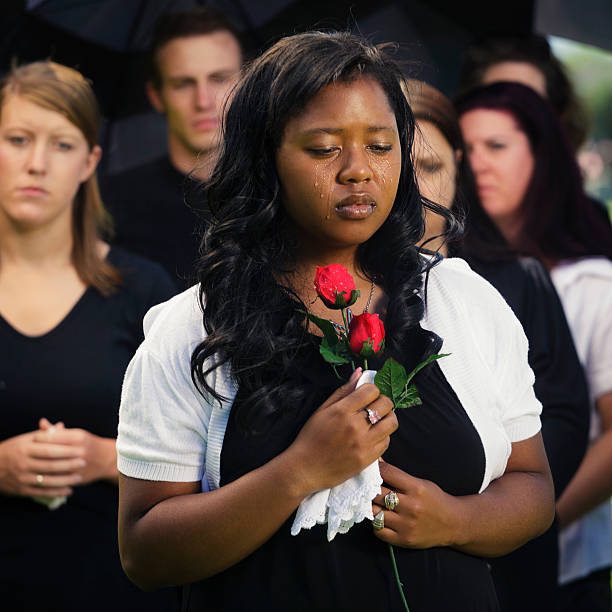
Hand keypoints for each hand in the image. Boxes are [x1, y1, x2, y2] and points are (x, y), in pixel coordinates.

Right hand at [0, 419, 83, 497]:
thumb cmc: (11, 450)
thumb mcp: (24, 439)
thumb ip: (44, 435)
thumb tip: (62, 426)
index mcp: (25, 449)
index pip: (48, 450)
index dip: (65, 450)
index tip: (80, 449)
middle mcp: (23, 464)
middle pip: (49, 465)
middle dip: (68, 464)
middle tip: (84, 462)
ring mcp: (22, 478)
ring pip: (46, 480)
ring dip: (64, 480)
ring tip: (79, 477)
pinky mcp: (21, 490)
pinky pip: (41, 492)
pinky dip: (56, 492)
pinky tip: (68, 490)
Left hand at [33, 420, 117, 484]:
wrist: (106, 459)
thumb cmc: (87, 444)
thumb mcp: (76, 434)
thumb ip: (58, 431)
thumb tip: (42, 423)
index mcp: (78, 437)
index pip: (53, 436)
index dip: (39, 438)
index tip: (31, 439)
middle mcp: (79, 450)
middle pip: (51, 452)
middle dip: (36, 453)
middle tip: (26, 453)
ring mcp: (79, 465)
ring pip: (53, 467)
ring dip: (39, 467)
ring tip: (30, 464)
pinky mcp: (77, 477)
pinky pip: (58, 479)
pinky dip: (47, 478)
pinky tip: (38, 476)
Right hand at [287, 368, 397, 495]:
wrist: (304, 468)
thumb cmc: (311, 437)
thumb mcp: (322, 410)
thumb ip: (342, 391)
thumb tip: (359, 372)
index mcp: (341, 411)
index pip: (371, 390)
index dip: (372, 389)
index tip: (367, 394)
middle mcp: (354, 426)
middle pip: (385, 404)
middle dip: (382, 401)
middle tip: (374, 406)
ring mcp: (363, 444)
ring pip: (391, 422)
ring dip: (387, 418)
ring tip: (377, 420)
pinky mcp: (367, 459)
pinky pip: (387, 442)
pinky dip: (383, 436)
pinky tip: (372, 436)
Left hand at [371, 460, 459, 548]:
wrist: (454, 523)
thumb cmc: (434, 500)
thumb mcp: (420, 483)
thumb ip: (398, 475)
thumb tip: (377, 462)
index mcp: (416, 488)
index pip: (387, 473)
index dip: (376, 469)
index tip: (371, 470)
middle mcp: (411, 506)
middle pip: (377, 493)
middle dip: (370, 489)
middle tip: (368, 488)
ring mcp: (407, 524)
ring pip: (375, 512)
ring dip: (372, 507)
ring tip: (375, 503)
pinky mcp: (404, 539)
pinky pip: (378, 530)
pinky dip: (376, 524)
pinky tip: (381, 518)